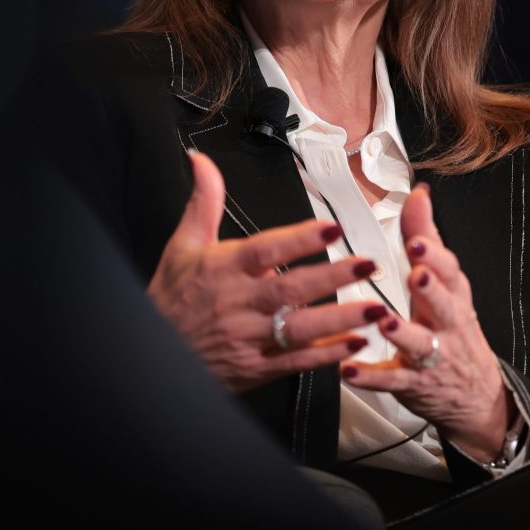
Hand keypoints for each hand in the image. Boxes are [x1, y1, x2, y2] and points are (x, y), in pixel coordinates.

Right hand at [147, 151, 387, 393]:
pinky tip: (354, 344)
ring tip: (375, 309)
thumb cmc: (171, 298)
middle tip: (367, 264)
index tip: (330, 228)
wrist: (154, 354)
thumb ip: (204, 201)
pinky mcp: (257, 367)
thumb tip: (202, 162)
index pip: (265, 250)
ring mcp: (249, 337)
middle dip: (333, 277)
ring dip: (340, 319)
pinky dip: (327, 355)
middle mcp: (239, 303)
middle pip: (291, 289)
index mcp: (224, 269)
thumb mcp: (183, 245)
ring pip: (300, 328)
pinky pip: (296, 361)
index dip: (299, 239)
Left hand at [339, 183, 512, 462]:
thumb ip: (428, 239)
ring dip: (403, 333)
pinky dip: (370, 377)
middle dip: (430, 289)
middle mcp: (446, 324)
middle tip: (415, 273)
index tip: (418, 240)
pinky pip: (391, 381)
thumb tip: (418, 194)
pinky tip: (349, 370)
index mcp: (453, 295)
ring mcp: (432, 356)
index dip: (435, 255)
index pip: (450, 271)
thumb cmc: (454, 328)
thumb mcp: (447, 283)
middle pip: (444, 305)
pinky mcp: (413, 384)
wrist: (477, 395)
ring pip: (420, 344)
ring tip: (384, 321)